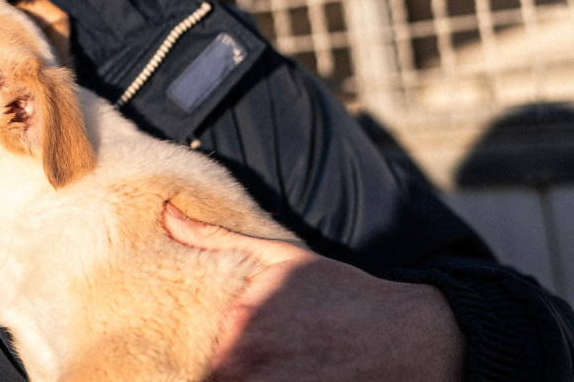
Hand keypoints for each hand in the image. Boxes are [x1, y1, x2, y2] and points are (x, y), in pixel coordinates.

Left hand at [163, 204, 463, 381]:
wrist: (412, 334)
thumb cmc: (340, 294)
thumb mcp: (278, 257)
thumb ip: (215, 240)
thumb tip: (167, 214)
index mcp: (236, 321)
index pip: (184, 356)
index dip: (188, 360)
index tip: (194, 356)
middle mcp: (250, 358)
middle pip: (205, 378)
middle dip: (212, 374)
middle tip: (232, 362)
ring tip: (269, 367)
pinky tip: (282, 379)